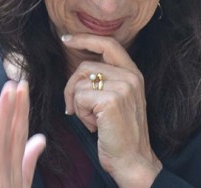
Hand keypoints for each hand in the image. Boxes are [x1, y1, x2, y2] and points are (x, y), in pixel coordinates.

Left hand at [62, 34, 161, 187]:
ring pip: (79, 82)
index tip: (67, 39)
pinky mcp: (111, 101)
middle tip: (75, 108)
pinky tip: (94, 125)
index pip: (108, 44)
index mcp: (133, 73)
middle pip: (84, 67)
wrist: (132, 161)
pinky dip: (80, 114)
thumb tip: (79, 67)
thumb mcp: (118, 99)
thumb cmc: (119, 133)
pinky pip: (79, 98)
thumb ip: (106, 79)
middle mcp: (131, 77)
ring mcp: (123, 88)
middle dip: (72, 88)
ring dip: (77, 104)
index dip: (85, 39)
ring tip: (92, 119)